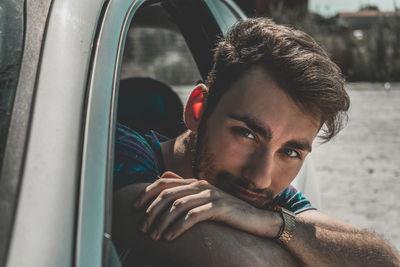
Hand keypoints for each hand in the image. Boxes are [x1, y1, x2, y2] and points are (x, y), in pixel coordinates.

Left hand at [134, 171, 281, 240]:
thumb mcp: (205, 199)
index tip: (134, 207)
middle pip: (168, 195)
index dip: (147, 193)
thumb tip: (163, 176)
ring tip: (154, 236)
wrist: (256, 218)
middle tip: (142, 228)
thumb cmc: (228, 211)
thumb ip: (185, 188)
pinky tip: (170, 237)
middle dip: (151, 212)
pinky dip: (178, 227)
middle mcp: (201, 185)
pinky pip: (193, 216)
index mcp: (195, 182)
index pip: (164, 183)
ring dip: (162, 222)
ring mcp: (210, 195)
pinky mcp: (219, 207)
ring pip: (177, 206)